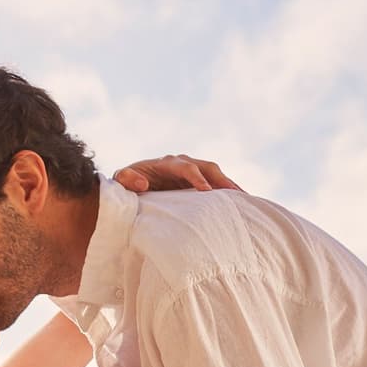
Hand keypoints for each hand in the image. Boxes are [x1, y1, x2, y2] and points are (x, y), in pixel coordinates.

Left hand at [112, 154, 243, 193]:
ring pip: (215, 174)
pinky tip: (241, 204)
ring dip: (230, 185)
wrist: (132, 183)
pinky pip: (216, 183)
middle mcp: (183, 163)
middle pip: (207, 167)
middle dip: (222, 180)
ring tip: (246, 200)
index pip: (186, 167)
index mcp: (166, 163)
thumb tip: (142, 183)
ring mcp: (192, 171)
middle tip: (236, 195)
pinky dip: (228, 191)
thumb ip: (126, 179)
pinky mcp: (197, 181)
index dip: (197, 178)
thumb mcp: (120, 180)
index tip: (207, 192)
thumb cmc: (127, 183)